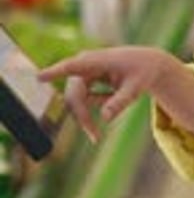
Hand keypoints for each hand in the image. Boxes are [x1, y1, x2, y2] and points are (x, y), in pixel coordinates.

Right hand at [39, 46, 179, 142]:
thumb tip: (105, 118)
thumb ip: (121, 101)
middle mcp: (86, 65)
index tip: (39, 77)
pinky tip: (110, 105)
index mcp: (97, 60)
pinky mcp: (86, 82)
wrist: (149, 65)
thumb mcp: (136, 88)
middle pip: (74, 94)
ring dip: (83, 118)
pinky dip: (89, 112)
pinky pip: (81, 101)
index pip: (73, 66)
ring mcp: (84, 73)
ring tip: (96, 137)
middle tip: (95, 137)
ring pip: (75, 100)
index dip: (56, 72)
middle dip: (81, 116)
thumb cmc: (143, 72)